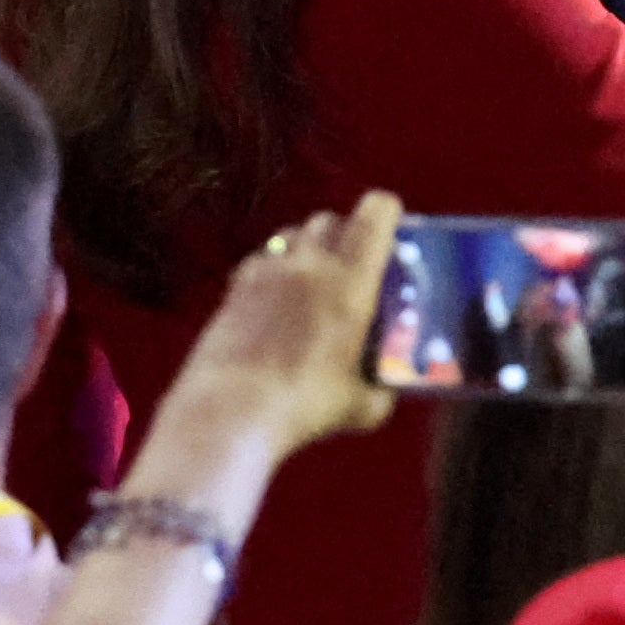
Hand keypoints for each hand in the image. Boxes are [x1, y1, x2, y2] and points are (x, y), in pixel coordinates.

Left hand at [144, 195, 401, 464]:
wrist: (230, 411)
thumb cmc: (305, 404)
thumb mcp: (359, 405)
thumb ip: (377, 389)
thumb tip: (382, 392)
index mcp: (352, 279)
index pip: (376, 213)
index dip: (387, 214)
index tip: (393, 233)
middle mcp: (310, 263)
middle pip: (329, 218)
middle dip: (344, 232)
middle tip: (351, 264)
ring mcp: (266, 272)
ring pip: (290, 234)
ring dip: (305, 247)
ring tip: (310, 278)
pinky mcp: (233, 288)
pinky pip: (260, 260)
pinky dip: (271, 270)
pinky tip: (272, 302)